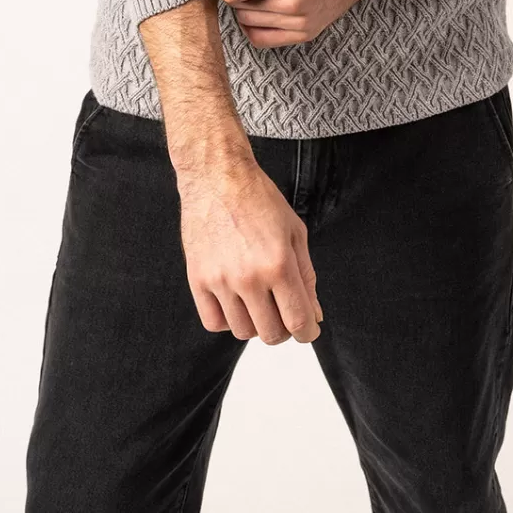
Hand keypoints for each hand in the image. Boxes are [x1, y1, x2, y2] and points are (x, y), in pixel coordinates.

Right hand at [177, 154, 323, 342]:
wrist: (218, 178)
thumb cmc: (259, 199)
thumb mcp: (295, 232)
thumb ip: (306, 277)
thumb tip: (314, 314)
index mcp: (279, 264)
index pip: (298, 321)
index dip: (307, 332)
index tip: (307, 330)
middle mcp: (249, 277)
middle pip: (270, 334)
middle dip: (283, 329)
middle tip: (283, 312)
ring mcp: (221, 281)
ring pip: (242, 332)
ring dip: (255, 324)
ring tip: (258, 301)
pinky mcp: (198, 280)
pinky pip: (214, 323)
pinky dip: (228, 320)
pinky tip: (236, 301)